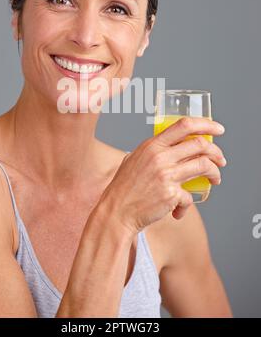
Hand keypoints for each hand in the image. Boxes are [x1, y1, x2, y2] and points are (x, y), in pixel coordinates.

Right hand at [100, 117, 226, 235]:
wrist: (116, 212)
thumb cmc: (124, 188)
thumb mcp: (134, 160)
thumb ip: (151, 152)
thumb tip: (169, 148)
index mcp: (152, 145)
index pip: (184, 125)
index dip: (206, 124)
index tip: (218, 129)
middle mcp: (160, 157)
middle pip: (200, 145)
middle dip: (216, 152)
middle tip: (221, 159)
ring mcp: (166, 175)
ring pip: (204, 165)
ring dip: (215, 172)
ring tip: (215, 179)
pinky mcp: (171, 194)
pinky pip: (190, 196)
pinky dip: (187, 204)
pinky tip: (179, 210)